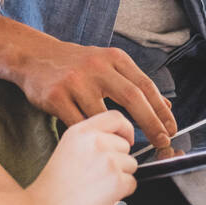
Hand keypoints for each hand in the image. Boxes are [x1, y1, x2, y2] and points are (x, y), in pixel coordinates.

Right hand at [19, 38, 176, 147]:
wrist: (34, 56)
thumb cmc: (77, 64)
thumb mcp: (108, 65)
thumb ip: (135, 83)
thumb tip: (166, 105)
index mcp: (114, 58)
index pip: (145, 85)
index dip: (161, 110)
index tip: (171, 129)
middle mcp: (97, 67)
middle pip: (132, 97)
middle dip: (151, 123)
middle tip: (162, 141)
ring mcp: (75, 81)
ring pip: (104, 115)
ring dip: (120, 135)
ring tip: (129, 148)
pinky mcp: (56, 97)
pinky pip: (80, 124)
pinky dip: (93, 137)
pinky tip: (101, 146)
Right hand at [24, 110, 136, 204]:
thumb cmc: (52, 188)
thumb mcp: (67, 149)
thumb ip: (91, 140)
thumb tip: (118, 140)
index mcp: (81, 131)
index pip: (116, 117)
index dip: (125, 129)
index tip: (126, 140)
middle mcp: (96, 141)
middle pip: (125, 145)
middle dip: (118, 161)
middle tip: (96, 176)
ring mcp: (107, 160)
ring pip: (131, 165)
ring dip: (119, 178)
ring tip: (95, 187)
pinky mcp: (116, 181)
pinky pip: (132, 183)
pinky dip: (121, 193)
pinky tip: (100, 197)